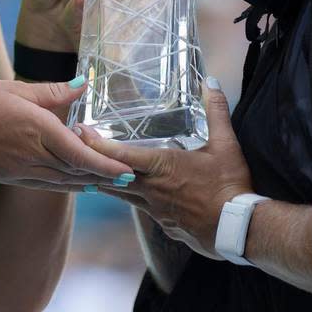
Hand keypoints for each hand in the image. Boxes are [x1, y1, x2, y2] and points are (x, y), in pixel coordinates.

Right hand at [0, 77, 132, 191]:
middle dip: (104, 175)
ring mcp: (19, 170)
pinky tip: (74, 181)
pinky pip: (45, 184)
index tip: (128, 170)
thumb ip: (52, 91)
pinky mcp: (9, 176)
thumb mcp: (15, 88)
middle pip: (76, 172)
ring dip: (87, 182)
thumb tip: (82, 84)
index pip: (80, 154)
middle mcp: (32, 155)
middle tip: (128, 174)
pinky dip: (65, 184)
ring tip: (108, 181)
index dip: (107, 165)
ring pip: (62, 182)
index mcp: (37, 130)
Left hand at [74, 78, 252, 258]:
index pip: (120, 154)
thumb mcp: (226, 144)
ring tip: (90, 171)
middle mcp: (151, 189)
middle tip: (73, 149)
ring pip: (122, 194)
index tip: (78, 132)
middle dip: (92, 163)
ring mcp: (155, 209)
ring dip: (107, 182)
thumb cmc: (230, 185)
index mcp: (161, 166)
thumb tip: (211, 82)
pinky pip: (141, 208)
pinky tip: (130, 193)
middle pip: (112, 176)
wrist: (239, 229)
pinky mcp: (164, 223)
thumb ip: (216, 111)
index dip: (96, 143)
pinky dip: (130, 198)